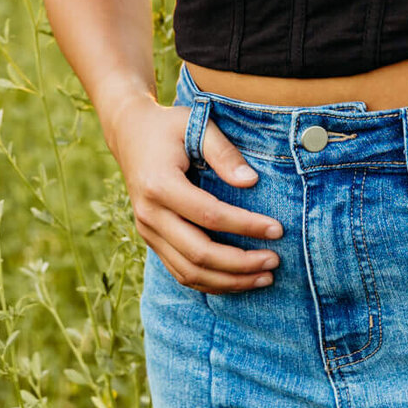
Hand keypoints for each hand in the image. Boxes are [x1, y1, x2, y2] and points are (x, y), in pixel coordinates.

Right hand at [114, 97, 284, 292]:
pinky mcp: (151, 239)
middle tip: (275, 262)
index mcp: (160, 185)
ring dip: (228, 281)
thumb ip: (223, 152)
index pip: (209, 215)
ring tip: (264, 278)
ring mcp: (147, 231)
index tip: (278, 230)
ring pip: (188, 272)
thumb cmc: (169, 127)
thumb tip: (251, 182)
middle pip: (198, 253)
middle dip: (241, 263)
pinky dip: (210, 282)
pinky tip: (238, 280)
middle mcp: (149, 214)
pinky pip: (180, 272)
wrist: (130, 134)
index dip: (245, 226)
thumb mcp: (196, 124)